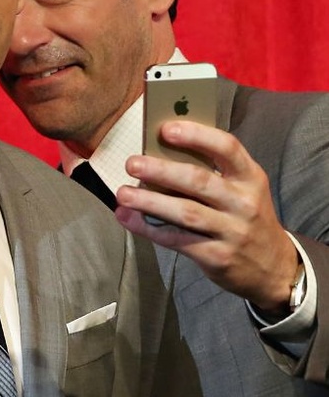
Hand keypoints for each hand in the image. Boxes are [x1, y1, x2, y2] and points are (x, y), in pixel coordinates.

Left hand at [115, 120, 298, 313]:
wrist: (274, 268)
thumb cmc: (246, 217)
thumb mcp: (243, 189)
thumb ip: (213, 172)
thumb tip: (160, 152)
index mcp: (250, 176)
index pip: (227, 147)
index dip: (196, 135)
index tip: (165, 129)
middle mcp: (244, 202)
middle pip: (199, 181)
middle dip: (162, 170)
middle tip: (132, 163)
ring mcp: (232, 231)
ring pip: (186, 213)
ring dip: (150, 201)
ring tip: (122, 193)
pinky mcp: (217, 256)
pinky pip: (177, 240)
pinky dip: (148, 229)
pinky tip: (128, 218)